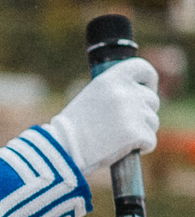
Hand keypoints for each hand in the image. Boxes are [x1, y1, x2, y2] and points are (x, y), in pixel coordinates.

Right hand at [45, 58, 160, 175]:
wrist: (64, 148)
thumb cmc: (76, 126)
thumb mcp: (92, 96)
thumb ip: (116, 90)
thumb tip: (141, 93)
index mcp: (111, 78)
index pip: (143, 68)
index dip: (148, 81)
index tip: (146, 91)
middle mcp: (124, 91)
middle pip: (152, 100)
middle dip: (142, 113)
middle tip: (120, 124)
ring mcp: (133, 112)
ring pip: (152, 121)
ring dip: (141, 131)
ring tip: (116, 137)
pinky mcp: (138, 133)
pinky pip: (150, 140)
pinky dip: (140, 147)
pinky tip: (120, 147)